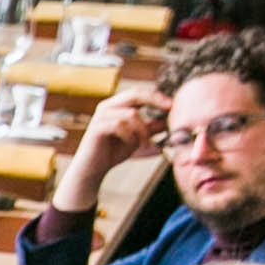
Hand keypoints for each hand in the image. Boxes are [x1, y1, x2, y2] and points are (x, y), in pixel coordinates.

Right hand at [67, 85, 163, 206]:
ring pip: (131, 114)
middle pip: (135, 94)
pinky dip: (130, 136)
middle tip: (169, 108)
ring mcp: (100, 117)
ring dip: (142, 130)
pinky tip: (131, 145)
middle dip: (154, 100)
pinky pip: (120, 125)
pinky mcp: (97, 128)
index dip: (156, 96)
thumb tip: (166, 120)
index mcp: (115, 106)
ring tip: (142, 144)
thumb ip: (149, 129)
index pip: (138, 93)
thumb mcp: (137, 138)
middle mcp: (106, 107)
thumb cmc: (113, 153)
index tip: (172, 105)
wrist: (92, 170)